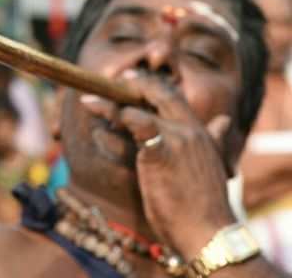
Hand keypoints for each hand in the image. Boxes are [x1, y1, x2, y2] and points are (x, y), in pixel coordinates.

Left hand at [81, 71, 235, 258]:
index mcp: (202, 133)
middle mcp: (191, 130)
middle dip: (134, 83)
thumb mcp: (212, 166)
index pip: (175, 98)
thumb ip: (213, 142)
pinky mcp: (162, 151)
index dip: (152, 86)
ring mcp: (178, 138)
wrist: (208, 232)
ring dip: (109, 104)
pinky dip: (115, 119)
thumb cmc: (205, 205)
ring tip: (88, 101)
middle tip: (113, 81)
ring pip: (139, 108)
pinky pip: (136, 123)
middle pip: (160, 94)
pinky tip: (99, 126)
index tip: (132, 79)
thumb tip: (224, 121)